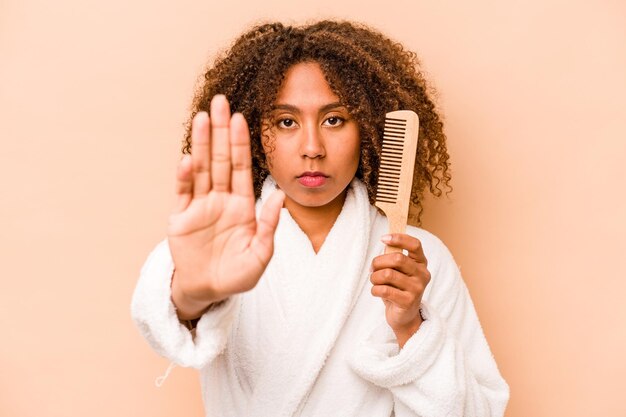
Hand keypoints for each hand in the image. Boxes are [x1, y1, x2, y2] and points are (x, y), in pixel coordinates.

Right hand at [167, 95, 284, 318]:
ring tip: (202, 118)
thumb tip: (280, 196)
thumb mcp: (260, 254)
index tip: (241, 118)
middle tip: (220, 102)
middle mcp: (221, 199)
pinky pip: (184, 193)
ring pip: (201, 168)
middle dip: (220, 131)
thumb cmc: (237, 275)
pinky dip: (184, 176)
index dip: (241, 143)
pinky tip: (188, 157)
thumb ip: (269, 225)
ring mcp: (200, 206)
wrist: (208, 291)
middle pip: (220, 159)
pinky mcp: (181, 218)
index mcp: (242, 205)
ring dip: (202, 143)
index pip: (242, 167)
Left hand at [370, 234, 430, 347]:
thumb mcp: (398, 271)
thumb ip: (393, 256)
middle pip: (397, 258)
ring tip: (374, 281)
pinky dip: (374, 290)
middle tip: (372, 269)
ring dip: (374, 277)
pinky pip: (384, 290)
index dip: (399, 238)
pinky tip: (376, 292)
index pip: (415, 244)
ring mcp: (417, 289)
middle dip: (378, 262)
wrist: (404, 316)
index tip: (383, 238)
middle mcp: (422, 274)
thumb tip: (386, 242)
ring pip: (387, 274)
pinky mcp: (408, 302)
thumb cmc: (398, 289)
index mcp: (421, 263)